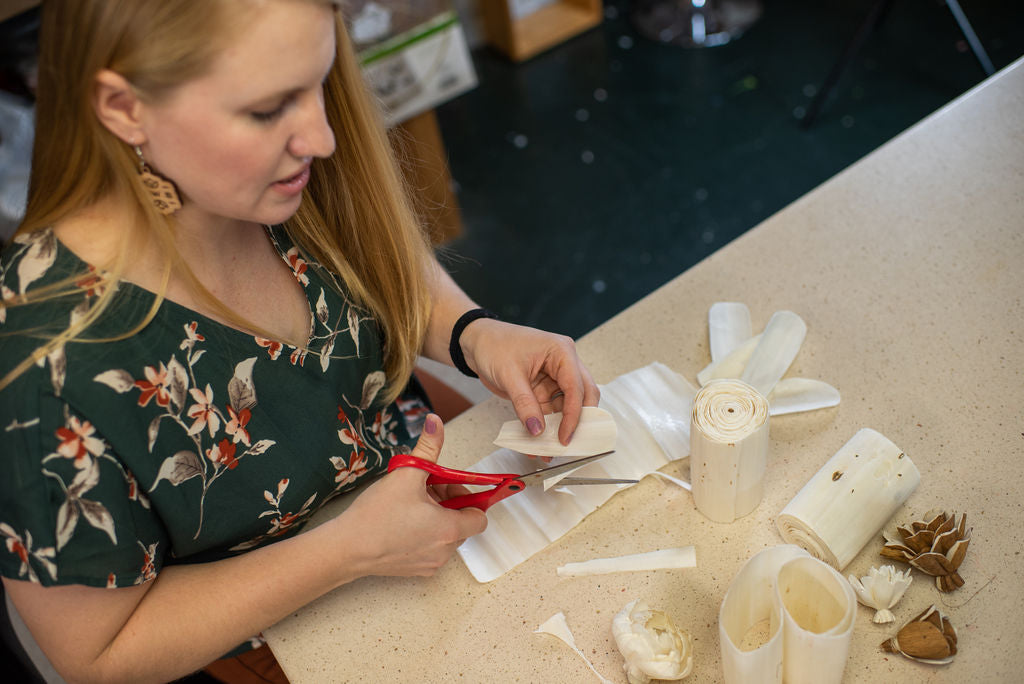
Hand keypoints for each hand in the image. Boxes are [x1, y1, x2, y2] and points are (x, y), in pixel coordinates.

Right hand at [335, 415, 486, 576]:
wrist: (347, 548)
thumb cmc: (377, 515)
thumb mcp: (406, 473)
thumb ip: (427, 447)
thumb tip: (436, 421)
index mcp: (449, 529)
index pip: (479, 517)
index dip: (467, 497)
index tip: (448, 485)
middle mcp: (444, 551)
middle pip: (461, 523)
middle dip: (448, 502)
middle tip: (425, 487)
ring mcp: (430, 563)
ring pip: (444, 535)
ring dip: (435, 516)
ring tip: (410, 502)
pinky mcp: (415, 569)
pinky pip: (430, 547)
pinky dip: (423, 533)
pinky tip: (401, 520)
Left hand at [460, 320, 599, 444]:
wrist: (476, 342)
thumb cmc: (494, 345)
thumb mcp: (509, 375)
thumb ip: (525, 404)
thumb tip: (538, 429)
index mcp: (562, 352)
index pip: (576, 387)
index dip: (573, 414)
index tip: (565, 436)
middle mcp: (563, 364)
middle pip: (582, 396)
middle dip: (577, 421)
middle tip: (568, 444)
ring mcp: (554, 378)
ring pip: (567, 407)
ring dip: (559, 427)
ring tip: (550, 449)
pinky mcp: (544, 389)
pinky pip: (550, 411)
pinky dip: (546, 426)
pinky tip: (538, 442)